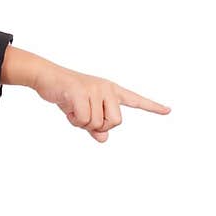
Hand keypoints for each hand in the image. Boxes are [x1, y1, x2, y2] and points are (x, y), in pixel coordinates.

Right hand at [31, 63, 170, 142]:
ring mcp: (95, 89)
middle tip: (82, 115)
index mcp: (111, 91)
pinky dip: (73, 119)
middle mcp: (107, 88)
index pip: (135, 100)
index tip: (168, 110)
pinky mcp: (81, 92)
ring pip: (97, 123)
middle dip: (98, 125)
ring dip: (81, 122)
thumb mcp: (82, 113)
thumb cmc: (66, 95)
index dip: (152, 106)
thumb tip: (104, 138)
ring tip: (72, 107)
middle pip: (115, 122)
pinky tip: (66, 106)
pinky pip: (83, 119)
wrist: (46, 77)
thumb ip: (95, 127)